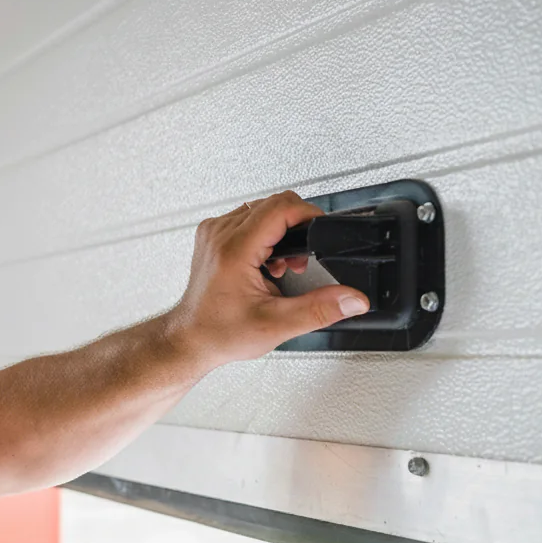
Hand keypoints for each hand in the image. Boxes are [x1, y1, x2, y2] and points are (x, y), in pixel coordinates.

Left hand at [166, 190, 369, 369]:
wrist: (190, 339)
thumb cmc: (220, 332)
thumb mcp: (276, 325)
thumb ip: (319, 310)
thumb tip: (351, 300)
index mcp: (234, 249)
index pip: (281, 208)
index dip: (309, 215)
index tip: (321, 229)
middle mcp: (221, 234)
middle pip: (273, 204)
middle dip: (297, 227)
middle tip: (298, 262)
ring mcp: (214, 232)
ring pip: (261, 209)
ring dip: (280, 231)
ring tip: (280, 266)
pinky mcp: (212, 235)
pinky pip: (247, 218)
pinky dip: (264, 234)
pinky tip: (265, 262)